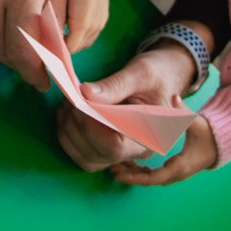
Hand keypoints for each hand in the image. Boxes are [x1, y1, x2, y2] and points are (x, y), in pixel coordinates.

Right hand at [0, 0, 64, 88]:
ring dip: (3, 54)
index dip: (35, 72)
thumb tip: (60, 57)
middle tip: (37, 71)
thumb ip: (61, 18)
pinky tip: (2, 28)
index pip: (23, 49)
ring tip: (21, 49)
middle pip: (2, 52)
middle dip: (22, 67)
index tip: (45, 82)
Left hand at [53, 45, 200, 172]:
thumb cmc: (157, 75)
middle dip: (76, 126)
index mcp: (151, 136)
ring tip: (68, 104)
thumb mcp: (141, 73)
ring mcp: (121, 154)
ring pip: (85, 158)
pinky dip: (68, 136)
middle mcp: (136, 151)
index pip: (115, 146)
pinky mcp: (108, 149)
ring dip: (69, 132)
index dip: (90, 128)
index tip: (78, 103)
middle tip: (70, 98)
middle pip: (97, 154)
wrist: (163, 79)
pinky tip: (67, 114)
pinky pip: (82, 153)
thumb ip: (115, 85)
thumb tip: (85, 93)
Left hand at [110, 114, 218, 186]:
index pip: (154, 177)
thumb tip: (175, 98)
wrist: (221, 142)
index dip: (136, 177)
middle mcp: (176, 173)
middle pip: (148, 180)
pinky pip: (154, 174)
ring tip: (115, 166)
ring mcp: (175, 173)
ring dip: (134, 173)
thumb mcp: (195, 122)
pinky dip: (141, 171)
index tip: (120, 174)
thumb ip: (184, 111)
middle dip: (130, 176)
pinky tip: (128, 163)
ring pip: (150, 178)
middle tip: (111, 169)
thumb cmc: (209, 133)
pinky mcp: (173, 169)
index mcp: (180, 165)